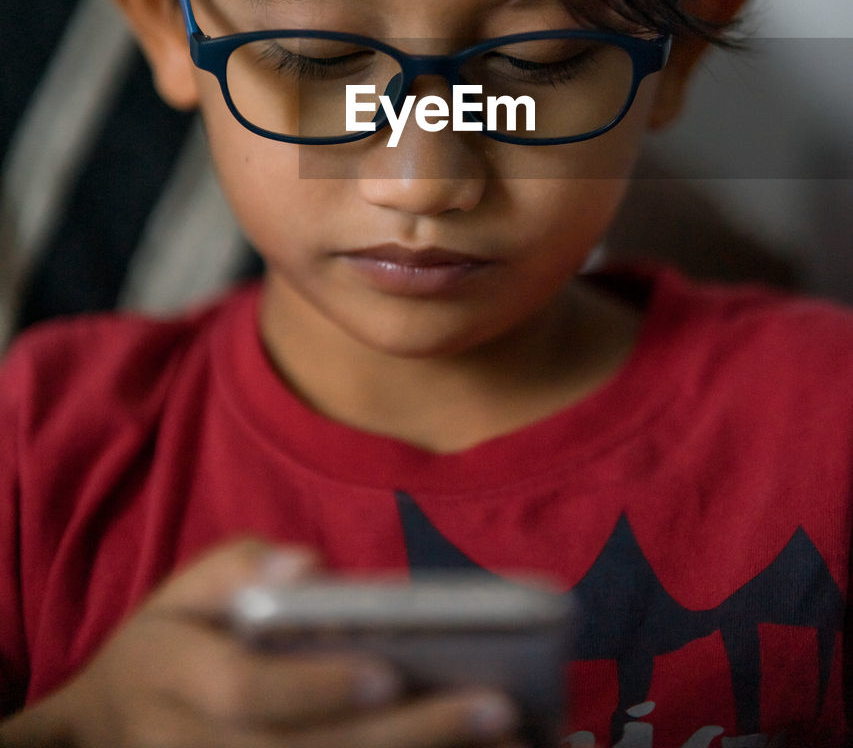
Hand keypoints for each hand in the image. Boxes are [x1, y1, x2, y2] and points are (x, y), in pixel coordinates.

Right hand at [0, 538, 523, 747]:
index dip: (315, 686)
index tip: (387, 670)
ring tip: (507, 743)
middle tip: (494, 706)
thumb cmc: (167, 650)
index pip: (249, 694)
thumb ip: (233, 569)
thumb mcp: (179, 594)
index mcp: (184, 683)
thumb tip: (306, 563)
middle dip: (408, 736)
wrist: (111, 733)